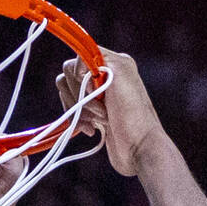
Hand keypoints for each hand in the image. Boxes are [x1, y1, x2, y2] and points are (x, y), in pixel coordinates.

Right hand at [57, 48, 165, 176]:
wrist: (139, 149)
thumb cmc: (133, 115)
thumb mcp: (118, 75)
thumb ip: (98, 59)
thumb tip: (76, 62)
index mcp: (114, 62)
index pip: (80, 56)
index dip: (80, 74)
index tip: (94, 91)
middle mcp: (105, 76)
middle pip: (69, 76)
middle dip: (80, 96)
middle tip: (101, 111)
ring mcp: (98, 97)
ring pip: (67, 93)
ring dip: (78, 110)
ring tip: (97, 122)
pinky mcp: (92, 115)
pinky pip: (71, 110)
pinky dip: (77, 121)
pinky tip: (92, 129)